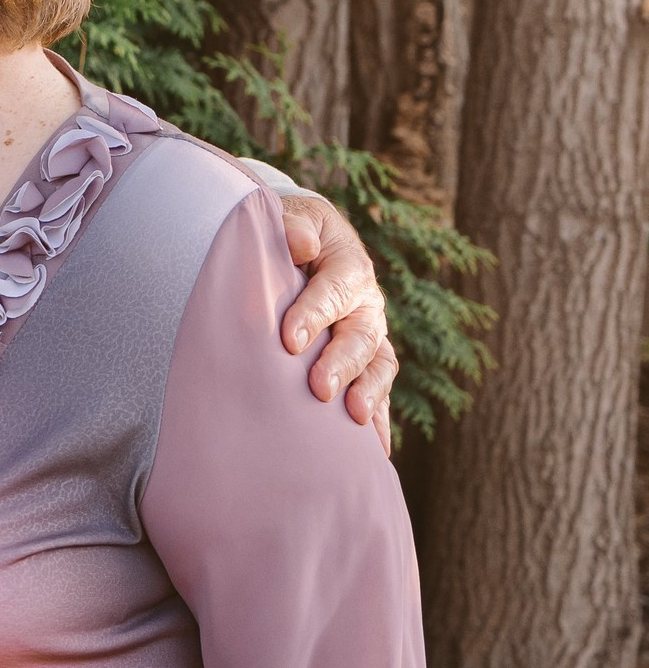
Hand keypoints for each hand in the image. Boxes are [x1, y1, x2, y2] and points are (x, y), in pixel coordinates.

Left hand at [279, 194, 396, 454]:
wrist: (300, 243)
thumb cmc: (287, 233)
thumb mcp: (288, 216)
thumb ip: (291, 226)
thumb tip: (297, 242)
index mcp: (347, 265)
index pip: (335, 288)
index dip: (314, 312)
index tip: (288, 339)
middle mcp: (366, 303)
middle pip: (361, 334)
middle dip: (341, 361)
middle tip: (318, 386)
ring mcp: (369, 335)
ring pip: (378, 365)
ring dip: (368, 392)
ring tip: (354, 418)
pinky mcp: (364, 362)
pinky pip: (378, 392)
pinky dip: (379, 420)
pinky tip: (374, 451)